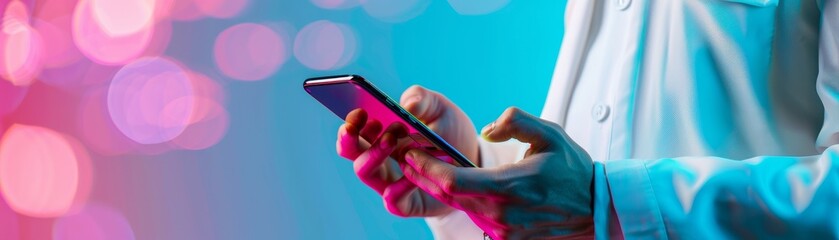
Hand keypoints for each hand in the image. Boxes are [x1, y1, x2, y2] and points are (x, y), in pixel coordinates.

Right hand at [335, 85, 478, 216]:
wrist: (472, 159)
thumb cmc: (447, 129)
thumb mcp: (438, 107)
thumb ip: (422, 98)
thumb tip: (407, 106)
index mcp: (378, 132)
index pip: (352, 129)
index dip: (350, 121)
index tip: (360, 111)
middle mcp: (378, 157)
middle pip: (350, 151)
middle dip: (351, 138)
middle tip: (372, 123)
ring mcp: (389, 181)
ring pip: (365, 172)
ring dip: (375, 154)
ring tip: (393, 139)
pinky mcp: (407, 203)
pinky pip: (393, 200)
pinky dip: (398, 188)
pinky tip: (413, 175)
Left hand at [400, 107, 593, 238]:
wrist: (597, 209)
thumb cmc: (573, 170)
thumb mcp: (549, 134)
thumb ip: (515, 121)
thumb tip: (487, 130)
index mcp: (509, 187)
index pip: (453, 180)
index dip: (426, 167)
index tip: (410, 153)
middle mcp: (502, 214)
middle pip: (448, 196)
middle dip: (424, 176)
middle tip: (408, 157)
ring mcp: (504, 232)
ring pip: (460, 207)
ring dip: (441, 188)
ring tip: (428, 168)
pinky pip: (476, 217)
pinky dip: (463, 201)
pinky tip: (459, 186)